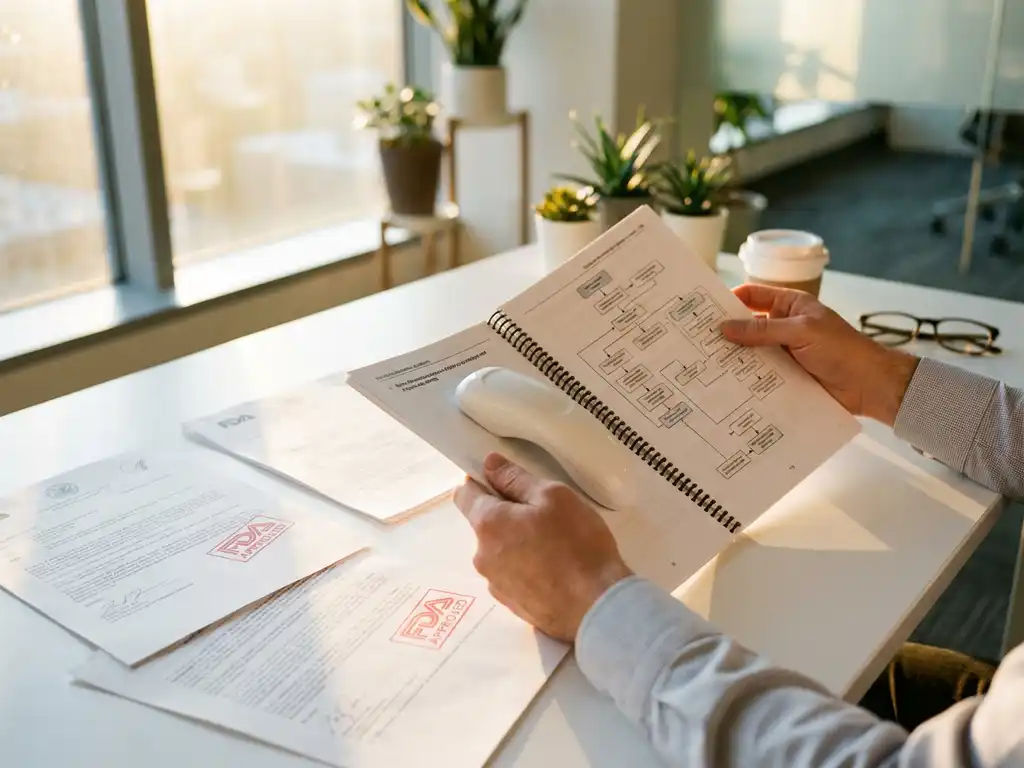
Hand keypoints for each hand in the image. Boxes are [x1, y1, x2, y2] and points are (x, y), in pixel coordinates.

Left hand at [453, 453, 631, 641]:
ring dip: (517, 543)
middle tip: (545, 516)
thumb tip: (489, 464)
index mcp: (487, 524)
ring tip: (555, 546)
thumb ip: (516, 479)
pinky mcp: (511, 605)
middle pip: (485, 524)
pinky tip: (555, 571)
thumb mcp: (553, 497)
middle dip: (507, 516)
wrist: (596, 608)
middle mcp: (482, 556)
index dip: (482, 482)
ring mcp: (495, 584)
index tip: (507, 482)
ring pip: (500, 551)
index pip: (465, 494)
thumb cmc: (577, 545)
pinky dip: (527, 568)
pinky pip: (513, 575)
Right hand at [721, 284, 919, 425]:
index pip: (753, 296)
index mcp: (790, 306)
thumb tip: (724, 328)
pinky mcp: (784, 376)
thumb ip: (762, 330)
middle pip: (747, 326)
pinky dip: (745, 378)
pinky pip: (760, 375)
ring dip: (734, 358)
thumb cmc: (842, 349)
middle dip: (726, 333)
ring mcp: (783, 353)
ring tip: (705, 366)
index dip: (730, 300)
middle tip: (697, 342)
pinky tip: (726, 384)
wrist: (870, 385)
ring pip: (751, 353)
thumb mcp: (801, 332)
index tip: (704, 311)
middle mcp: (783, 327)